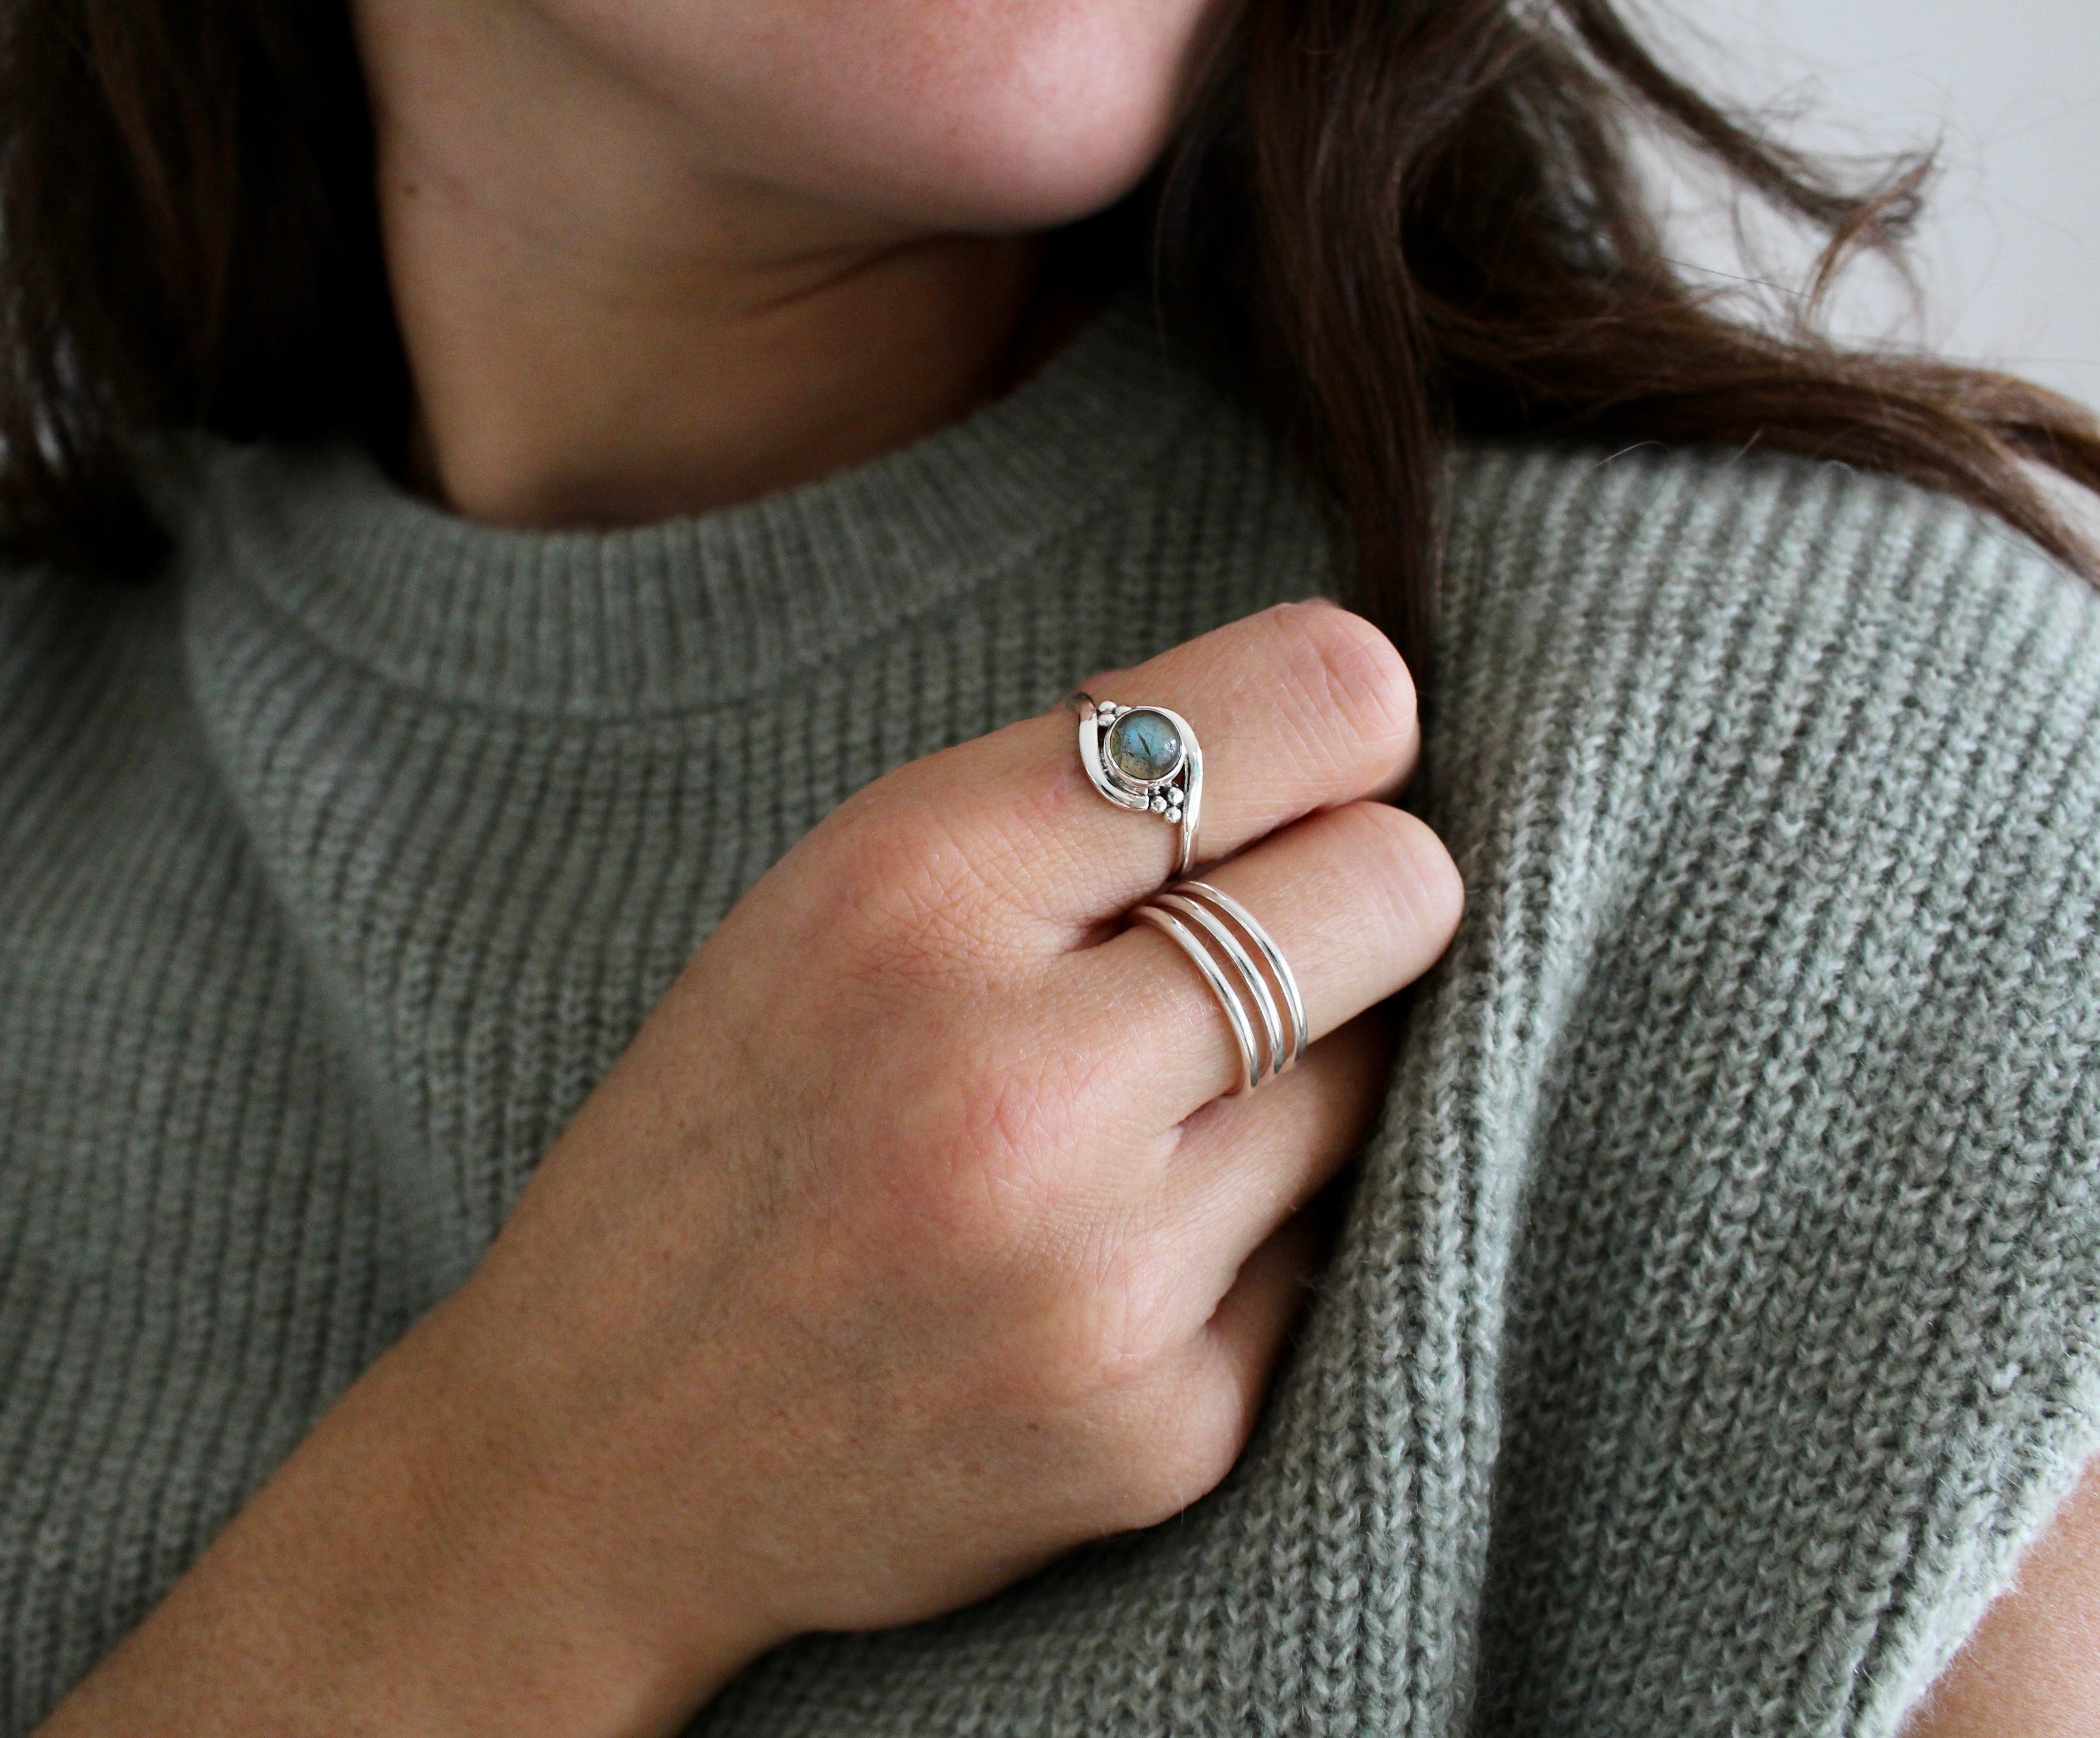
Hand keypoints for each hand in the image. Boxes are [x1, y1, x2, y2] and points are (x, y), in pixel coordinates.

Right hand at [41, 601, 1461, 1737]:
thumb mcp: (834, 897)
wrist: (600, 1458)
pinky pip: (1324, 1256)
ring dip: (1296, 1075)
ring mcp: (1100, 1277)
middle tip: (1282, 927)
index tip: (1341, 751)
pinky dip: (1248, 1238)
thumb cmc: (731, 1134)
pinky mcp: (1162, 1431)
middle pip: (1395, 889)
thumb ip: (1068, 797)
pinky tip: (1107, 1262)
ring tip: (1137, 1121)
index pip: (1294, 712)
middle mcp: (1020, 1083)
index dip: (1350, 717)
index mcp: (917, 888)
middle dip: (1365, 890)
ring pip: (1374, 1080)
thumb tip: (1348, 715)